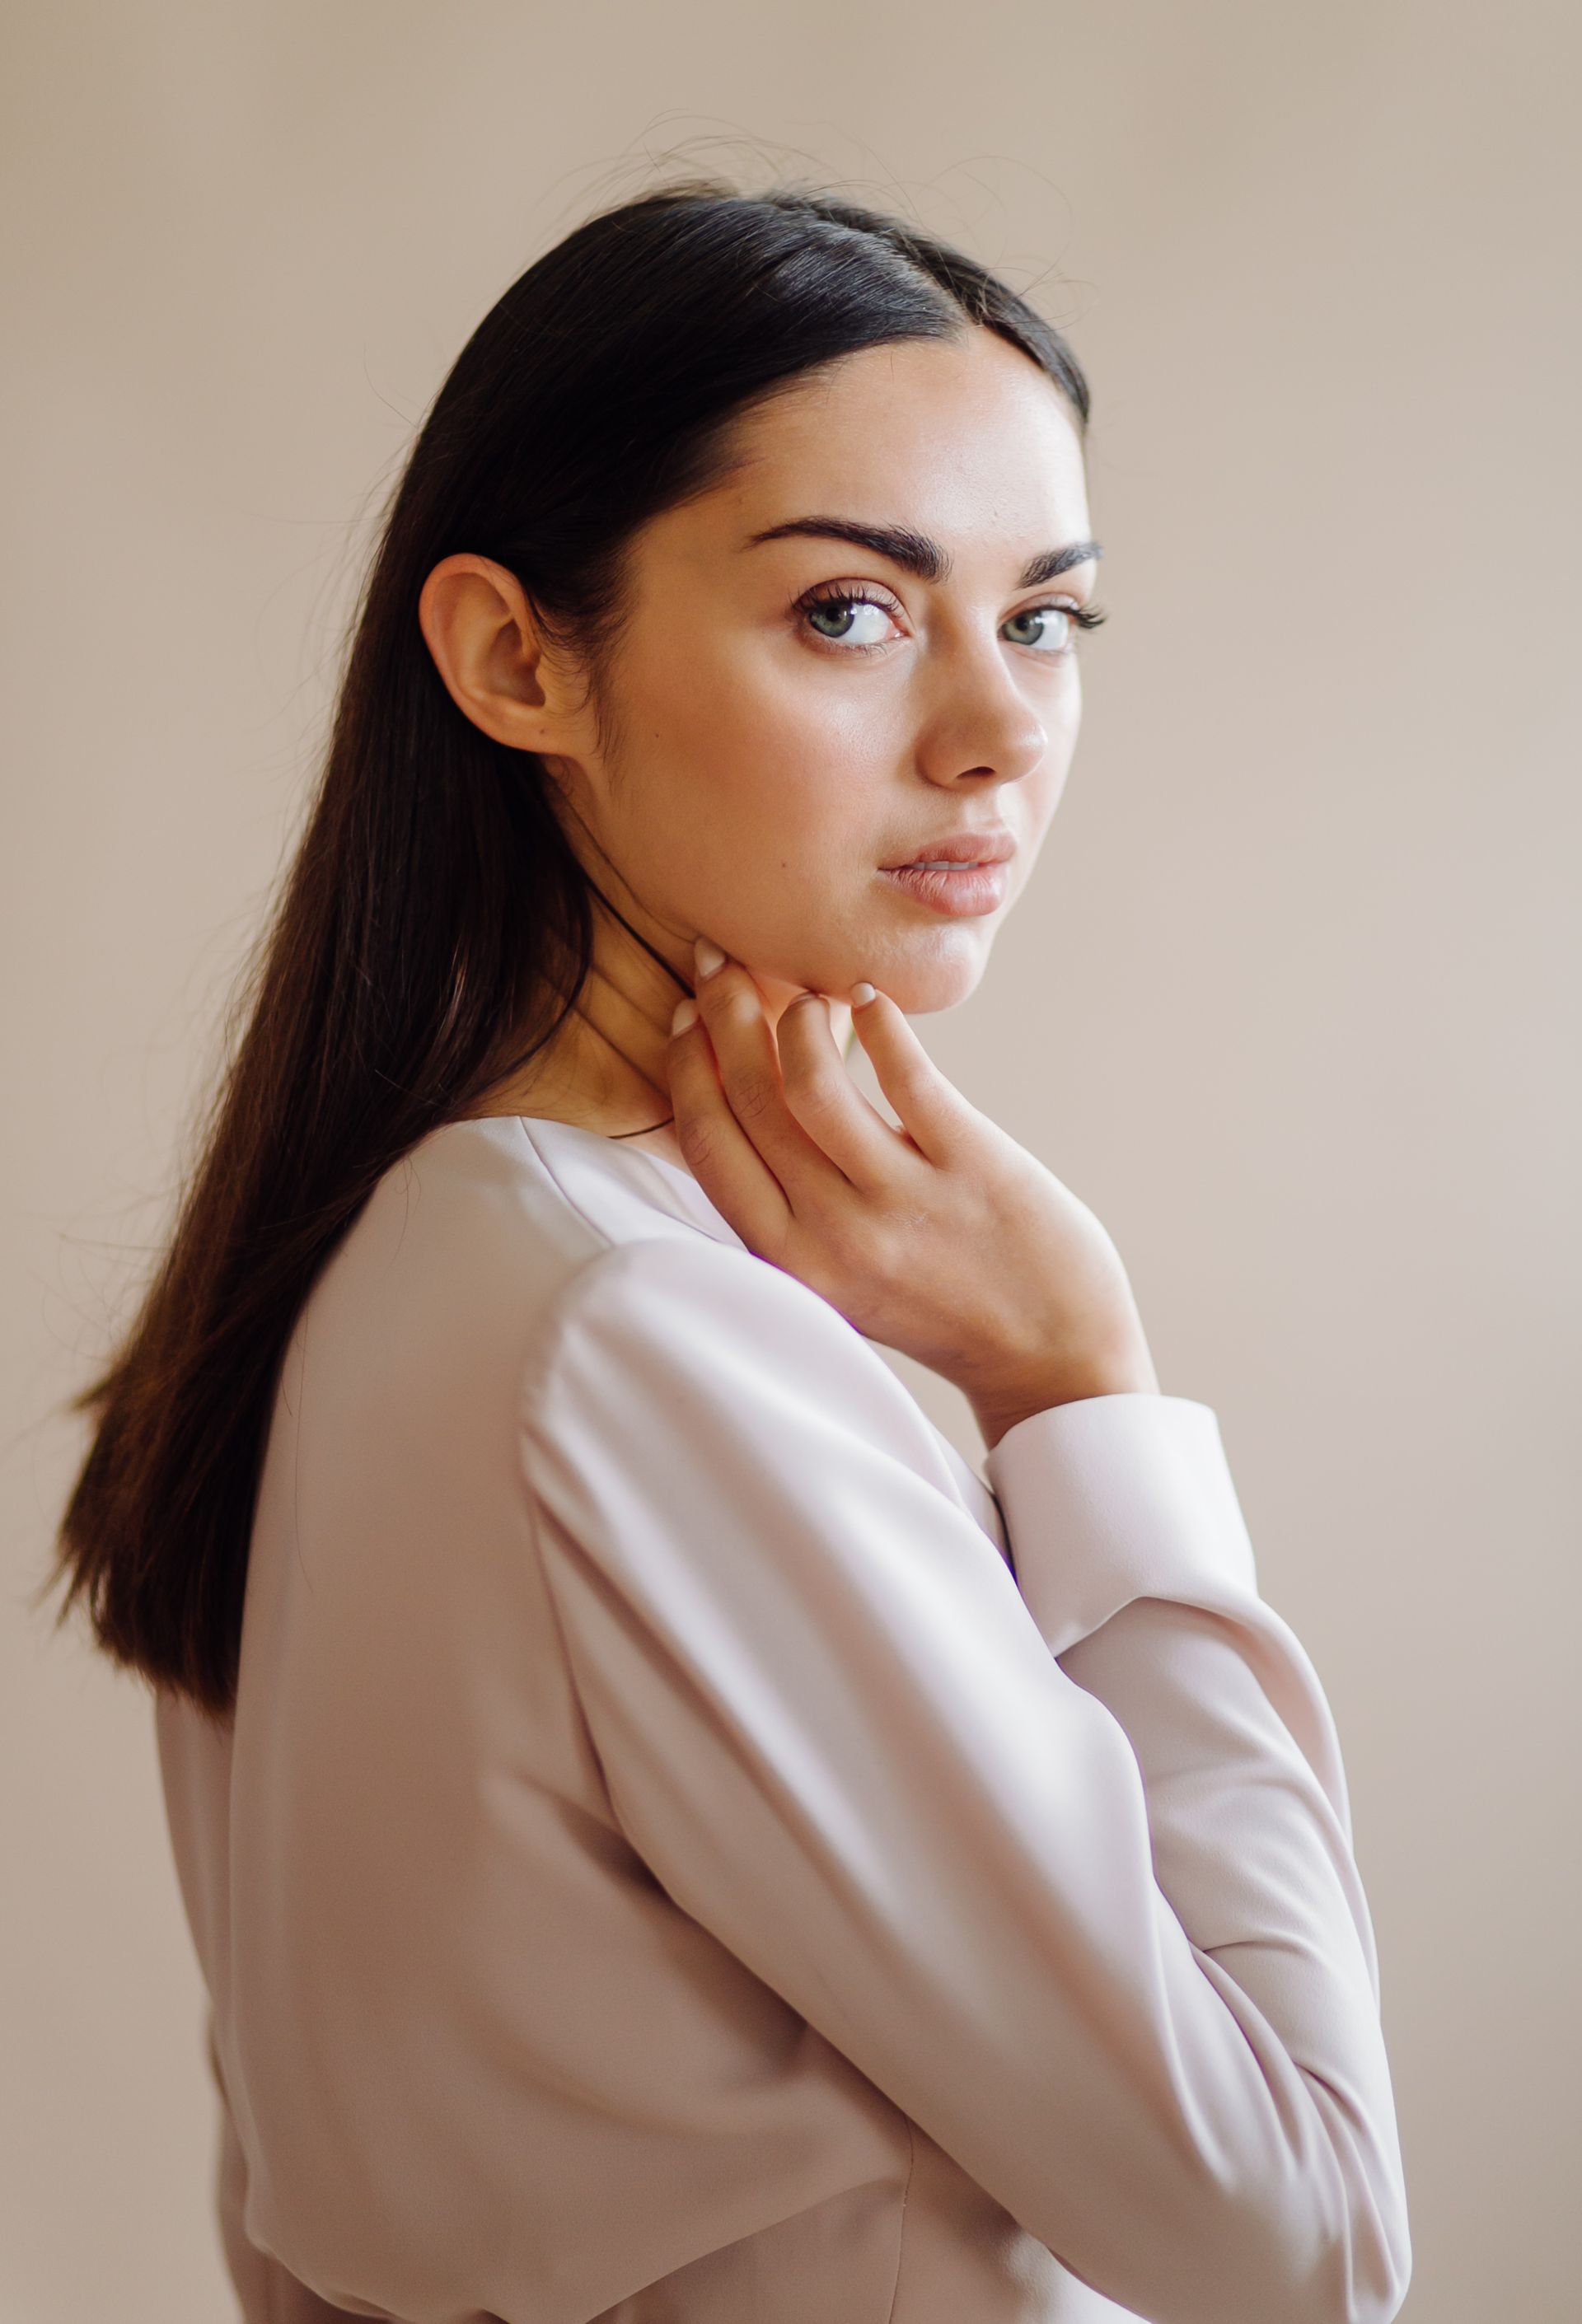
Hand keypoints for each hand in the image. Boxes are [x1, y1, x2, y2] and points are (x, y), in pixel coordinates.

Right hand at [665, 945, 1159, 1448]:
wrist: (1051, 1359)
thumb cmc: (940, 1306)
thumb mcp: (838, 1277)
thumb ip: (788, 1211)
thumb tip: (741, 1103)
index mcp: (791, 1262)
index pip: (708, 1146)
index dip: (686, 1068)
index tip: (683, 1015)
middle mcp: (836, 1235)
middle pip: (751, 1101)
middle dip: (723, 1016)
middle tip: (719, 963)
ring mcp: (904, 1201)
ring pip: (813, 1083)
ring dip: (797, 1018)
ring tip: (808, 996)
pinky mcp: (973, 1167)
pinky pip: (907, 1076)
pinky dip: (879, 1024)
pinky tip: (868, 999)